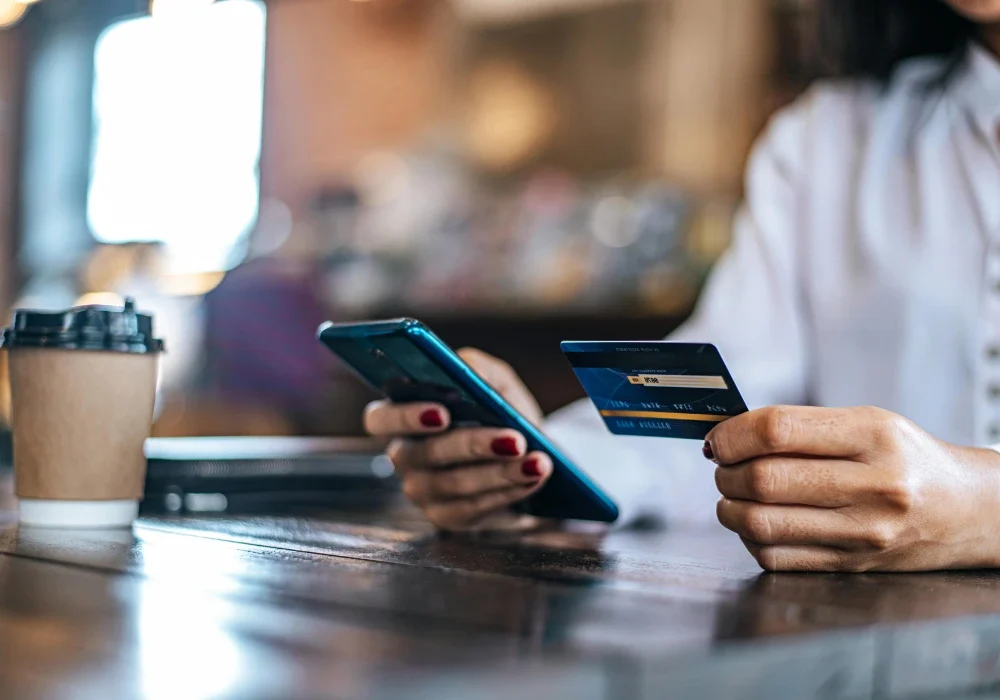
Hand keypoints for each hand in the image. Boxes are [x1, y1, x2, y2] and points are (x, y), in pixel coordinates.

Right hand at [364, 348, 552, 531]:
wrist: (531, 449)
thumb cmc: (502, 409)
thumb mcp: (494, 380)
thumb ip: (478, 368)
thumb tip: (465, 368)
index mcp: (404, 416)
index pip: (379, 418)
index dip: (405, 417)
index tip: (443, 413)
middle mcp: (404, 456)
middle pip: (421, 455)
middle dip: (472, 445)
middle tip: (514, 440)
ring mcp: (422, 491)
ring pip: (451, 484)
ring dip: (499, 472)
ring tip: (538, 461)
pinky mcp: (446, 516)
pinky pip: (470, 508)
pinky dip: (505, 492)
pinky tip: (532, 478)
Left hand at [706, 406, 999, 571]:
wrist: (963, 510)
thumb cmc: (904, 459)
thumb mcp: (867, 422)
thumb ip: (799, 426)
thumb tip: (726, 437)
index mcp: (873, 436)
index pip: (777, 431)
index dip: (732, 434)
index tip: (718, 439)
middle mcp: (873, 486)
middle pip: (763, 479)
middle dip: (725, 472)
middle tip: (723, 466)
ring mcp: (863, 533)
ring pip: (760, 523)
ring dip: (728, 507)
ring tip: (733, 494)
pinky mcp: (850, 566)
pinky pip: (773, 556)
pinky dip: (749, 538)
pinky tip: (758, 521)